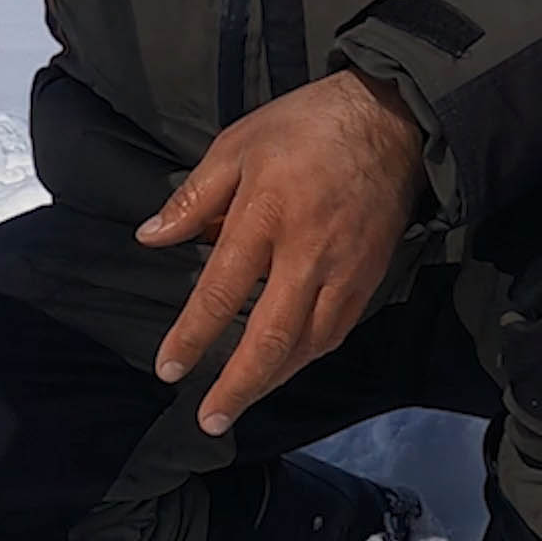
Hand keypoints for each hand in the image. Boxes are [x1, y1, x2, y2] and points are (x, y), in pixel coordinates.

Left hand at [138, 72, 429, 436]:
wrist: (390, 120)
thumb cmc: (305, 127)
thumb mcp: (237, 146)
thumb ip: (194, 198)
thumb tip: (151, 238)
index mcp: (266, 216)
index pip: (222, 291)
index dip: (193, 336)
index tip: (169, 369)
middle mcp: (308, 254)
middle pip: (271, 337)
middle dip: (238, 385)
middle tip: (210, 420)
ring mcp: (345, 270)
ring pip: (309, 344)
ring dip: (272, 380)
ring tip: (241, 401)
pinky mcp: (370, 278)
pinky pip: (335, 331)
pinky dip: (306, 357)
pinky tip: (284, 366)